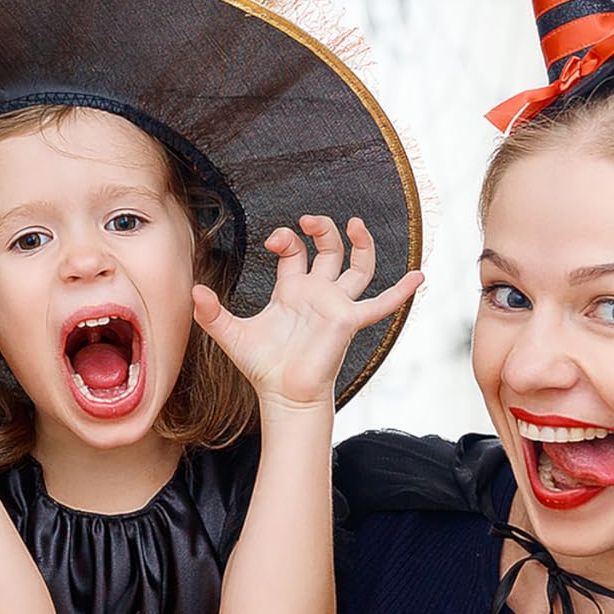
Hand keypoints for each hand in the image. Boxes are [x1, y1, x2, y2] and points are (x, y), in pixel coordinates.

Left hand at [192, 215, 420, 414]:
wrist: (282, 395)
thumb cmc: (262, 367)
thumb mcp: (231, 334)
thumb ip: (212, 313)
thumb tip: (193, 292)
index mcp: (292, 291)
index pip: (296, 252)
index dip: (287, 239)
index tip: (274, 238)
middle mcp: (318, 294)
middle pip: (330, 250)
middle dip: (322, 229)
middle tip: (309, 219)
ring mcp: (336, 305)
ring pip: (358, 267)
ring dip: (361, 243)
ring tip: (354, 223)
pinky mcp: (350, 322)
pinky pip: (382, 305)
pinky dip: (402, 292)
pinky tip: (419, 277)